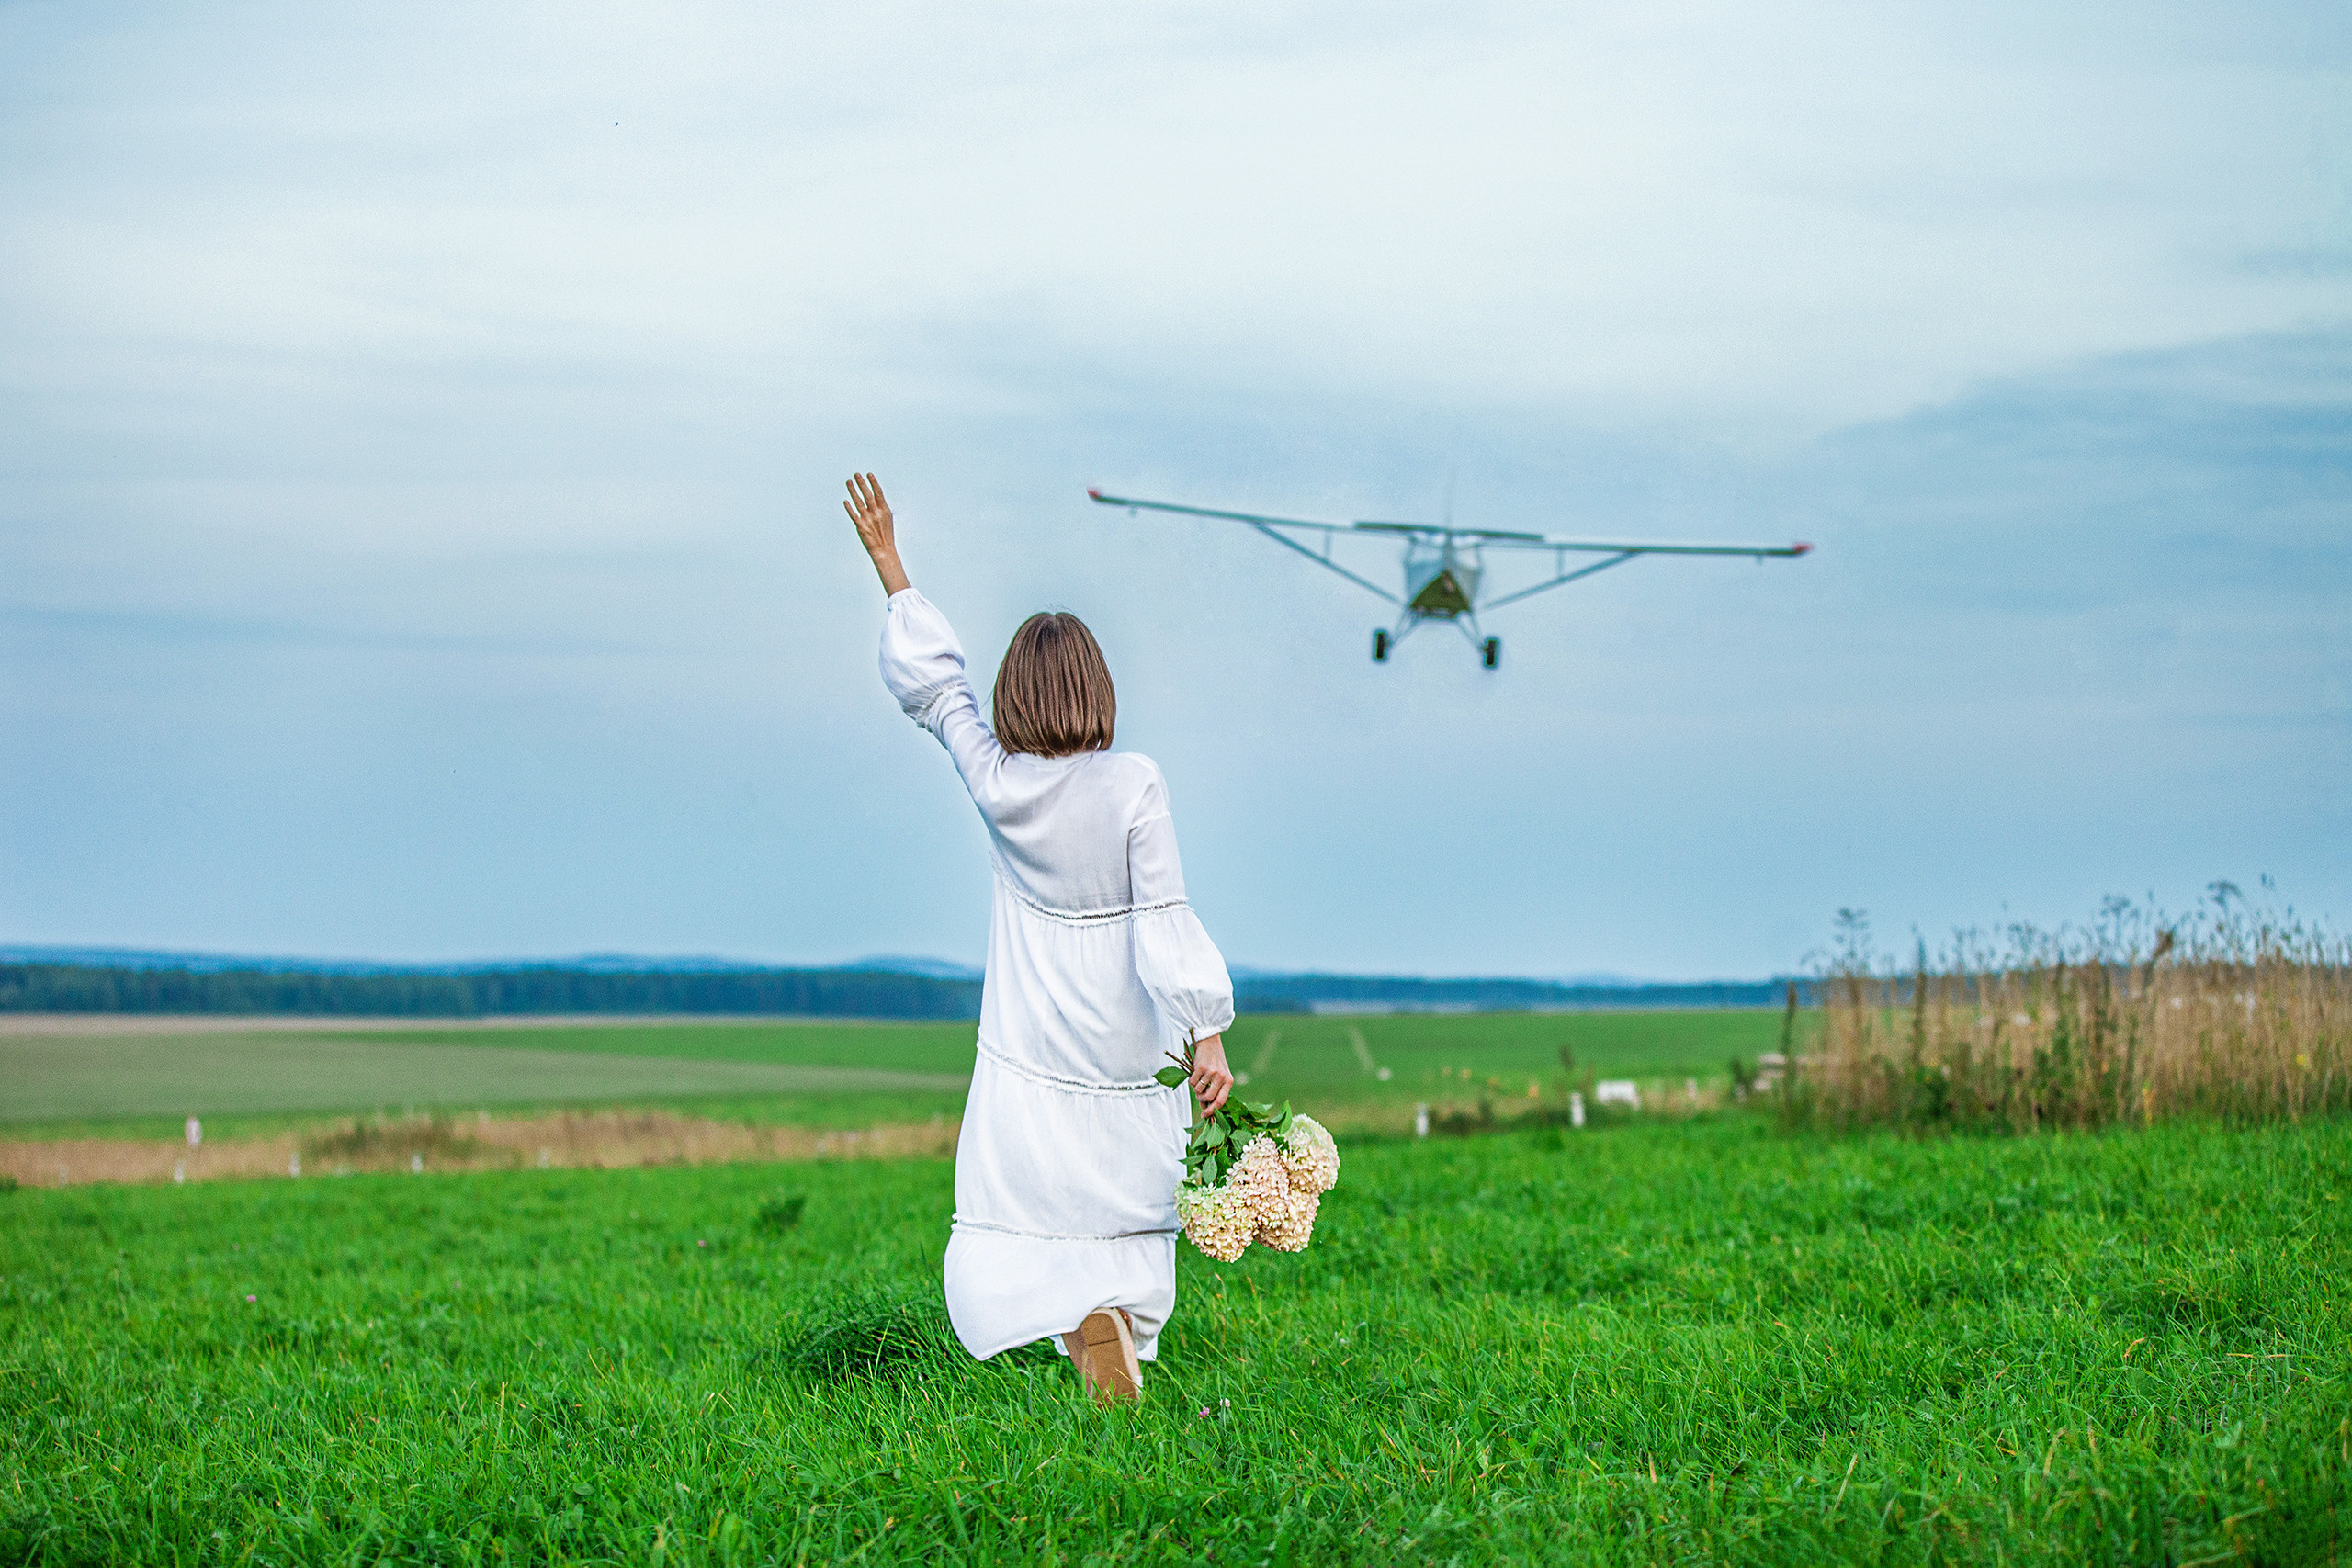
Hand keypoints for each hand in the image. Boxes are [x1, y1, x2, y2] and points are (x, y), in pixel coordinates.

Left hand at [843, 472, 909, 594]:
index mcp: (884, 510)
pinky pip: (853, 515)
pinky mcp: (861, 526)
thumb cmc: (885, 534)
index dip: (873, 483)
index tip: (869, 474)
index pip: (878, 493)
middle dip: (862, 483)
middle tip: (856, 474)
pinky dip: (849, 507)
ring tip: (849, 482)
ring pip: (859, 502)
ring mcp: (868, 519)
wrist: (883, 550)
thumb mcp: (887, 519)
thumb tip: (877, 495)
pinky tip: (845, 500)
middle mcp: (876, 513)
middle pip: (868, 495)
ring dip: (853, 491)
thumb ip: (881, 507)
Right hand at [1189, 1034, 1234, 1117]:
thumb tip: (1204, 1107)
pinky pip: (1192, 1082)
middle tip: (1199, 1093)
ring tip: (1198, 1080)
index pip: (1221, 1101)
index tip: (1204, 1115)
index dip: (1212, 1111)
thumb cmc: (1215, 1062)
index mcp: (1229, 1081)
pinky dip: (1191, 1081)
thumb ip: (1215, 1091)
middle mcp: (1221, 1077)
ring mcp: (1211, 1072)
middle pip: (1208, 1098)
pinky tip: (1195, 1074)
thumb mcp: (1220, 1076)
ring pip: (1198, 1091)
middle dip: (1201, 1098)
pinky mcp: (1201, 1068)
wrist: (1210, 1043)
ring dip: (1196, 1089)